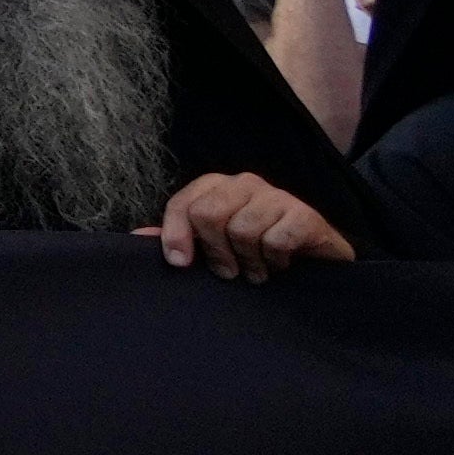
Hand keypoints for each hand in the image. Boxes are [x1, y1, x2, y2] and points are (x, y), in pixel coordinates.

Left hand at [155, 171, 357, 279]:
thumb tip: (137, 235)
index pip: (183, 204)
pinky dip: (275, 260)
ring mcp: (277, 195)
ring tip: (257, 269)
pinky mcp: (305, 215)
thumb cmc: (256, 250)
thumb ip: (175, 237)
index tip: (180, 263)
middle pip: (208, 214)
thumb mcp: (212, 243)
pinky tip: (281, 264)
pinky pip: (275, 240)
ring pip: (243, 230)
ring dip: (250, 261)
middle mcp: (245, 183)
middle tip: (229, 271)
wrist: (316, 259)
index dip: (175, 235)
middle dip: (216, 251)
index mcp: (217, 186)